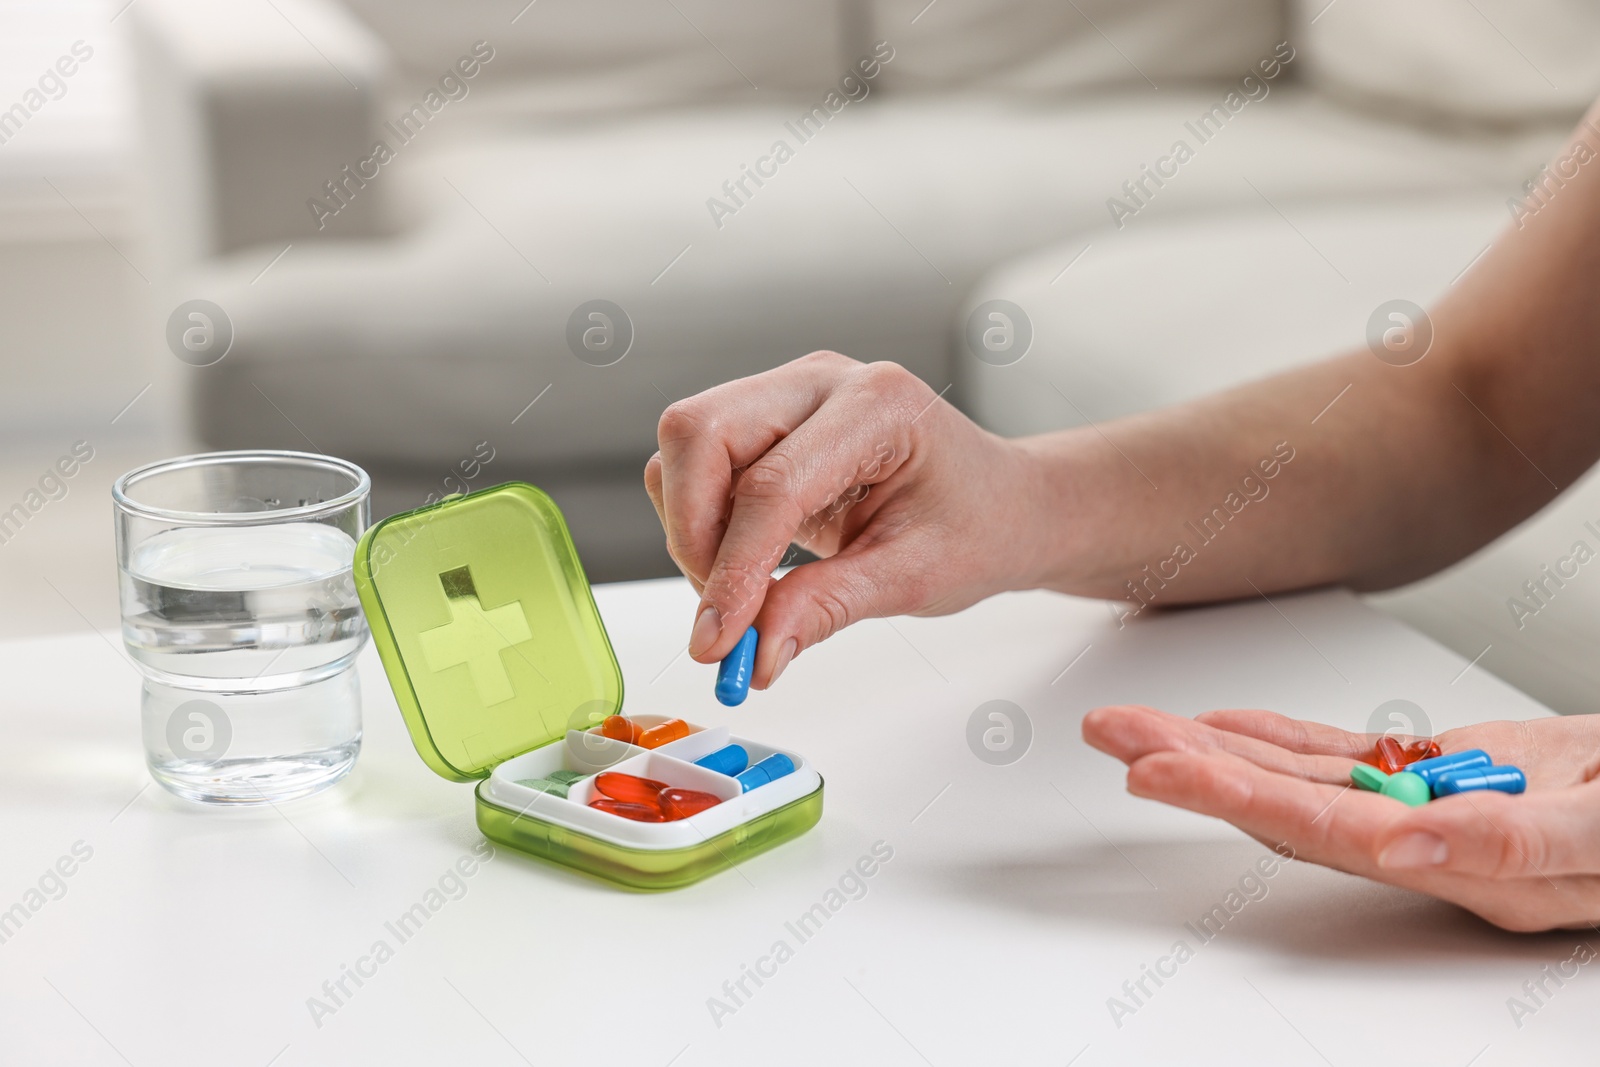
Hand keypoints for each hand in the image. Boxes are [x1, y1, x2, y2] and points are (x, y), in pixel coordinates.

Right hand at [644, 351, 1045, 686]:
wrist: (1000, 503)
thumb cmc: (977, 525)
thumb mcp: (915, 577)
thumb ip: (829, 608)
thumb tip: (756, 651)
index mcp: (877, 405)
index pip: (771, 485)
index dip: (734, 569)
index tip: (719, 640)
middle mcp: (823, 381)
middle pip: (699, 432)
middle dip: (692, 531)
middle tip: (720, 611)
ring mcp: (789, 393)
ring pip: (686, 445)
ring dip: (691, 528)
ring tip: (741, 591)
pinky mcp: (767, 419)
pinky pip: (698, 461)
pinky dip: (701, 521)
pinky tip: (746, 564)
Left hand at [1083, 704, 1599, 931]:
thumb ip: (1514, 843)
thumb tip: (1411, 844)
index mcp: (1455, 864)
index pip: (1321, 830)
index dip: (1235, 797)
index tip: (1159, 772)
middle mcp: (1420, 841)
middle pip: (1285, 803)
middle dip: (1192, 767)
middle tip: (1113, 735)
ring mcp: (1422, 805)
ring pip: (1298, 776)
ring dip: (1214, 747)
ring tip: (1137, 725)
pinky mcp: (1438, 773)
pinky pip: (1342, 756)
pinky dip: (1281, 737)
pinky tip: (1224, 723)